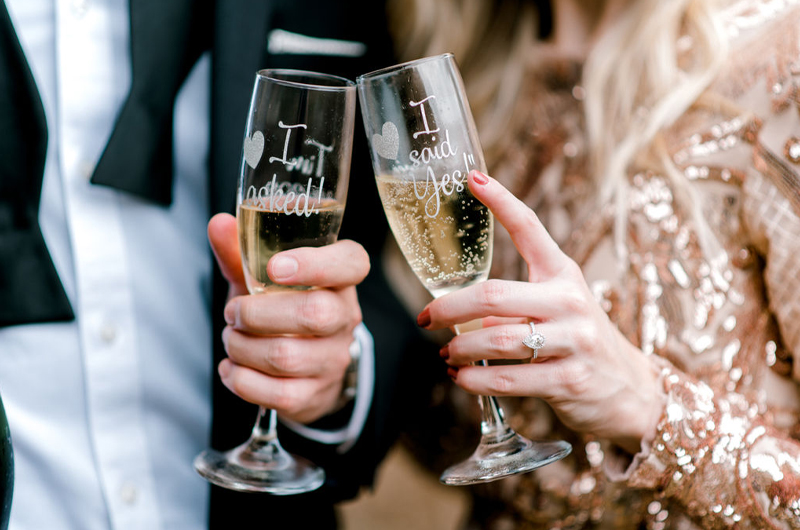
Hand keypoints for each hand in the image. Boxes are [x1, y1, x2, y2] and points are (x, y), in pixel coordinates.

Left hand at [208, 213, 368, 423]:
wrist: (305, 367)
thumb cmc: (283, 307)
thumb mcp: (265, 278)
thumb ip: (243, 252)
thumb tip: (219, 223)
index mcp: (340, 279)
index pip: (352, 263)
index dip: (317, 264)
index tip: (276, 267)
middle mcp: (345, 317)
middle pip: (315, 314)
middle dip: (258, 313)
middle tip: (233, 312)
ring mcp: (333, 359)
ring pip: (286, 356)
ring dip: (242, 347)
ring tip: (230, 338)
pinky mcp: (315, 393)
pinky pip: (277, 394)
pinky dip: (242, 380)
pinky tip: (231, 369)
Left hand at [417, 172, 661, 452]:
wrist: (629, 387)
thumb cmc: (579, 339)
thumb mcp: (557, 308)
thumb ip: (512, 305)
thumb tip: (459, 316)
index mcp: (563, 274)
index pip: (530, 228)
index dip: (501, 202)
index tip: (472, 180)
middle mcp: (570, 301)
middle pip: (494, 296)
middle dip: (450, 308)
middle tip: (426, 318)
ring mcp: (573, 340)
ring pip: (497, 341)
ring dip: (460, 348)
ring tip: (447, 353)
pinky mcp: (569, 379)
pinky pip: (508, 380)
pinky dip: (475, 380)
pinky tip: (461, 377)